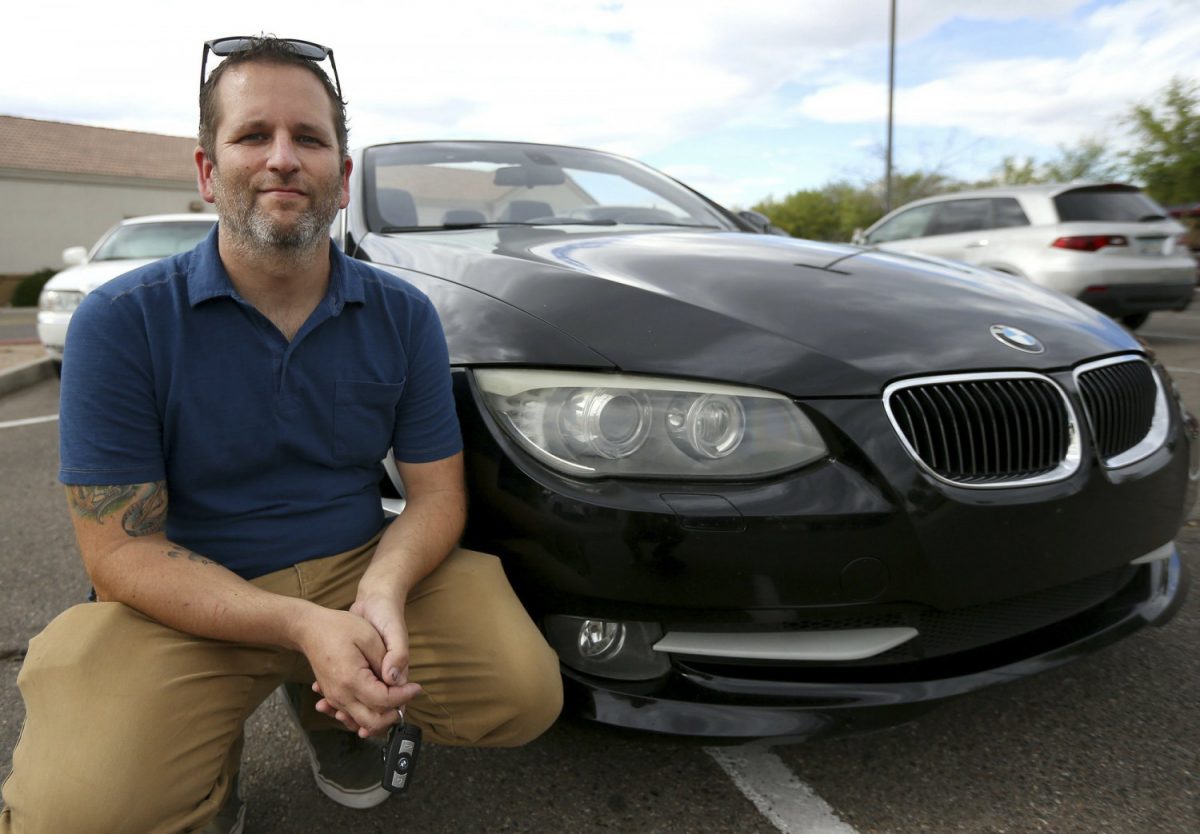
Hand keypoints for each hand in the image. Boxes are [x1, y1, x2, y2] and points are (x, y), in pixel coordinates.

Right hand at [299, 607, 417, 736]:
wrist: (310, 628)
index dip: (404, 697)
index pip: (384, 701)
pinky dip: (364, 715)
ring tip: (395, 700)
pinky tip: (375, 704)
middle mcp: (341, 695)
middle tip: (406, 697)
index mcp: (352, 680)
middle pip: (372, 721)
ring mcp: (334, 698)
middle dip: (393, 714)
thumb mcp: (370, 637)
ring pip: (360, 722)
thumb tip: (399, 682)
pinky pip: (349, 715)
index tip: (416, 688)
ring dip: (379, 717)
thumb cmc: (340, 628)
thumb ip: (386, 662)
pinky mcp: (332, 696)